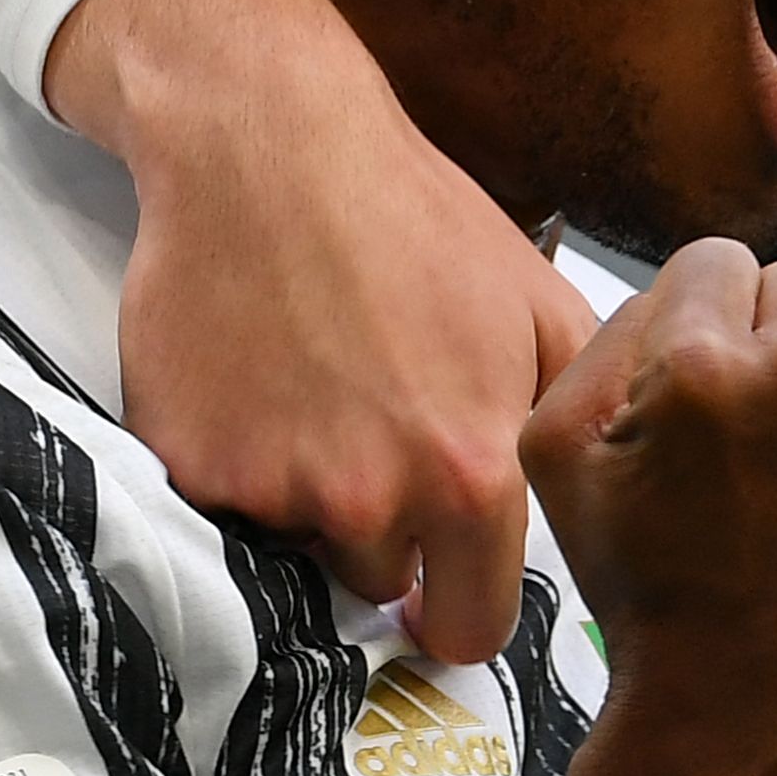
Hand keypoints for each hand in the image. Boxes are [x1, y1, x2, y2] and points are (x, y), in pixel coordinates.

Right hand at [60, 0, 593, 662]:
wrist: (269, 149)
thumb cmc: (416, 220)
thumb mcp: (543, 306)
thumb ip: (578, 417)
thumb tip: (591, 496)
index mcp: (469, 471)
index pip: (473, 626)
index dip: (464, 611)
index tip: (450, 591)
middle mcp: (369, 496)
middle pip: (381, 584)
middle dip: (387, 535)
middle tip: (379, 437)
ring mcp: (268, 485)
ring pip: (300, 543)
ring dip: (311, 499)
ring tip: (320, 394)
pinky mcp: (186, 462)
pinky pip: (224, 503)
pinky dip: (239, 461)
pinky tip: (261, 382)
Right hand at [523, 239, 776, 775]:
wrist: (760, 706)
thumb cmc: (656, 593)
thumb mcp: (562, 463)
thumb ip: (604, 341)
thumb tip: (671, 291)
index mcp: (703, 362)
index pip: (715, 262)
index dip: (702, 324)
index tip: (708, 387)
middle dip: (770, 349)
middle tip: (757, 445)